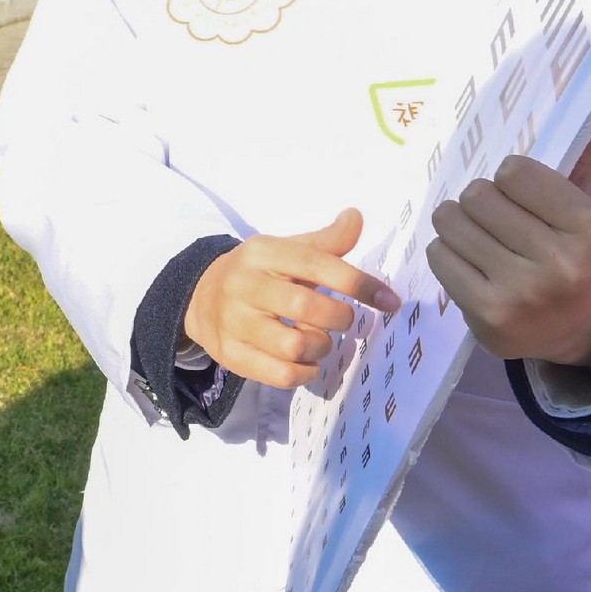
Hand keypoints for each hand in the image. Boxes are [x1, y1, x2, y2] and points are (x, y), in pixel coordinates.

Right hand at [183, 209, 400, 391]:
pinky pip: (280, 374)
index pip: (316, 263)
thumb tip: (356, 216)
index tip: (390, 301)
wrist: (200, 297)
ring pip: (293, 345)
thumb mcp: (286, 250)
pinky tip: (307, 362)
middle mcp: (245, 284)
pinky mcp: (231, 354)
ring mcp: (235, 322)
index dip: (358, 283)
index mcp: (263, 253)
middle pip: (306, 306)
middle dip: (339, 318)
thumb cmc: (259, 273)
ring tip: (320, 340)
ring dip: (320, 347)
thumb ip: (325, 242)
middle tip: (345, 320)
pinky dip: (305, 372)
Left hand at [428, 95, 590, 367]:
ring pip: (452, 223)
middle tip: (499, 221)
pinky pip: (439, 256)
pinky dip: (448, 254)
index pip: (513, 170)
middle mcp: (560, 264)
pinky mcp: (487, 317)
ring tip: (483, 239)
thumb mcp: (589, 197)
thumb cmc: (573, 249)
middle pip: (478, 195)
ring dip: (458, 224)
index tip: (525, 198)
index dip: (511, 179)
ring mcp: (522, 294)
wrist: (574, 329)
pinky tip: (473, 266)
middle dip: (481, 201)